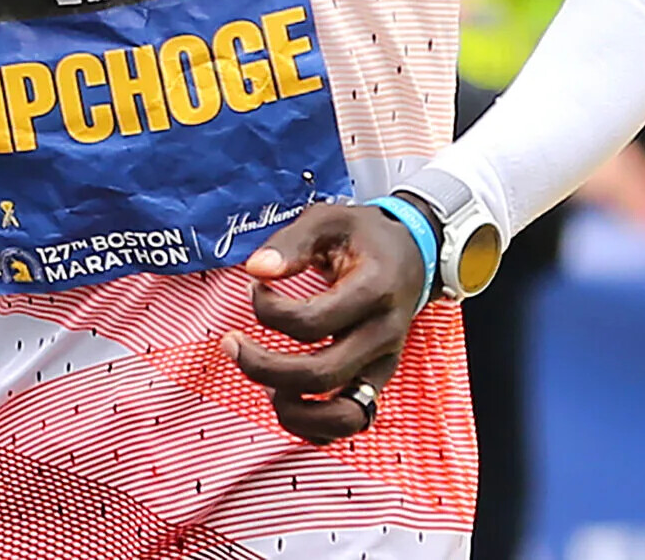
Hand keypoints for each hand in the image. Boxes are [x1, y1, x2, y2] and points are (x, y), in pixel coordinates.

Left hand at [225, 202, 426, 444]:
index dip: (269, 311)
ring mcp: (382, 366)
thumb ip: (291, 242)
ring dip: (291, 408)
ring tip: (263, 381)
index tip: (255, 287)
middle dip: (263, 366)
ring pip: (341, 417)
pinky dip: (311, 424)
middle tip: (232, 343)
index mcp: (374, 291)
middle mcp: (383, 336)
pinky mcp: (375, 384)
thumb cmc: (365, 237)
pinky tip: (285, 395)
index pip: (313, 322)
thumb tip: (257, 269)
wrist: (412, 254)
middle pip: (321, 375)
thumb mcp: (329, 219)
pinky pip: (346, 425)